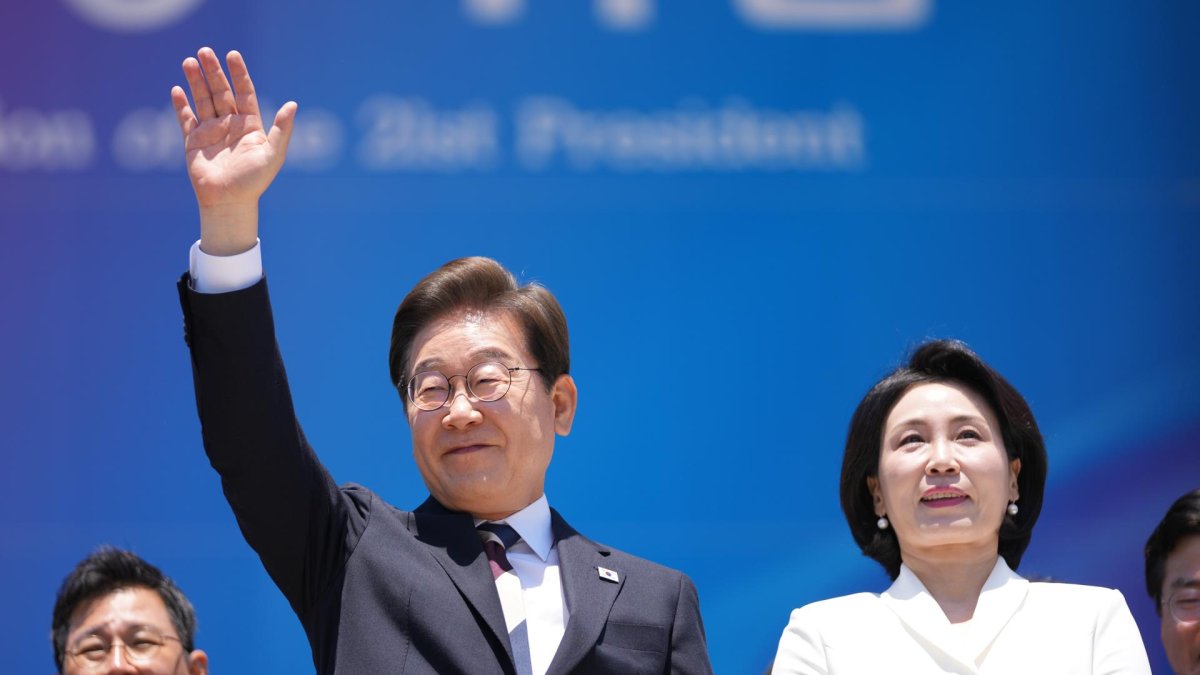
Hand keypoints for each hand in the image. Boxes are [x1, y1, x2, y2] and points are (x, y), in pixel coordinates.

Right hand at [171, 47, 296, 254]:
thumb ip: (282, 129)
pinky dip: (181, 105)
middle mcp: (230, 125)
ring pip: (203, 100)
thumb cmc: (254, 181)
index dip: (239, 74)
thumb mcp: (273, 155)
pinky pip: (186, 119)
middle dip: (213, 72)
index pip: (244, 93)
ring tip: (189, 61)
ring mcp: (211, 132)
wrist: (229, 203)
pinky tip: (177, 89)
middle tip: (204, 51)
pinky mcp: (193, 142)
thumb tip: (293, 104)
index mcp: (249, 125)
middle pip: (221, 92)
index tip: (233, 55)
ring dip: (196, 81)